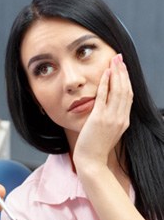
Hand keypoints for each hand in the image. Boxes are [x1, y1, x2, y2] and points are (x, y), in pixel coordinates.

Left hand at [73, 54, 132, 170]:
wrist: (91, 161)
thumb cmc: (97, 147)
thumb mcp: (111, 132)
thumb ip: (113, 119)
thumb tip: (112, 106)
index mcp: (124, 121)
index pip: (129, 96)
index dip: (127, 81)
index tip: (123, 69)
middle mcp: (121, 118)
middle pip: (126, 90)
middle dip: (123, 72)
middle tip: (120, 58)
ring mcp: (111, 118)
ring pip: (118, 91)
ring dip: (116, 74)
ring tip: (114, 61)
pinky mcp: (99, 118)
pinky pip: (104, 96)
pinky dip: (106, 83)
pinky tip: (105, 73)